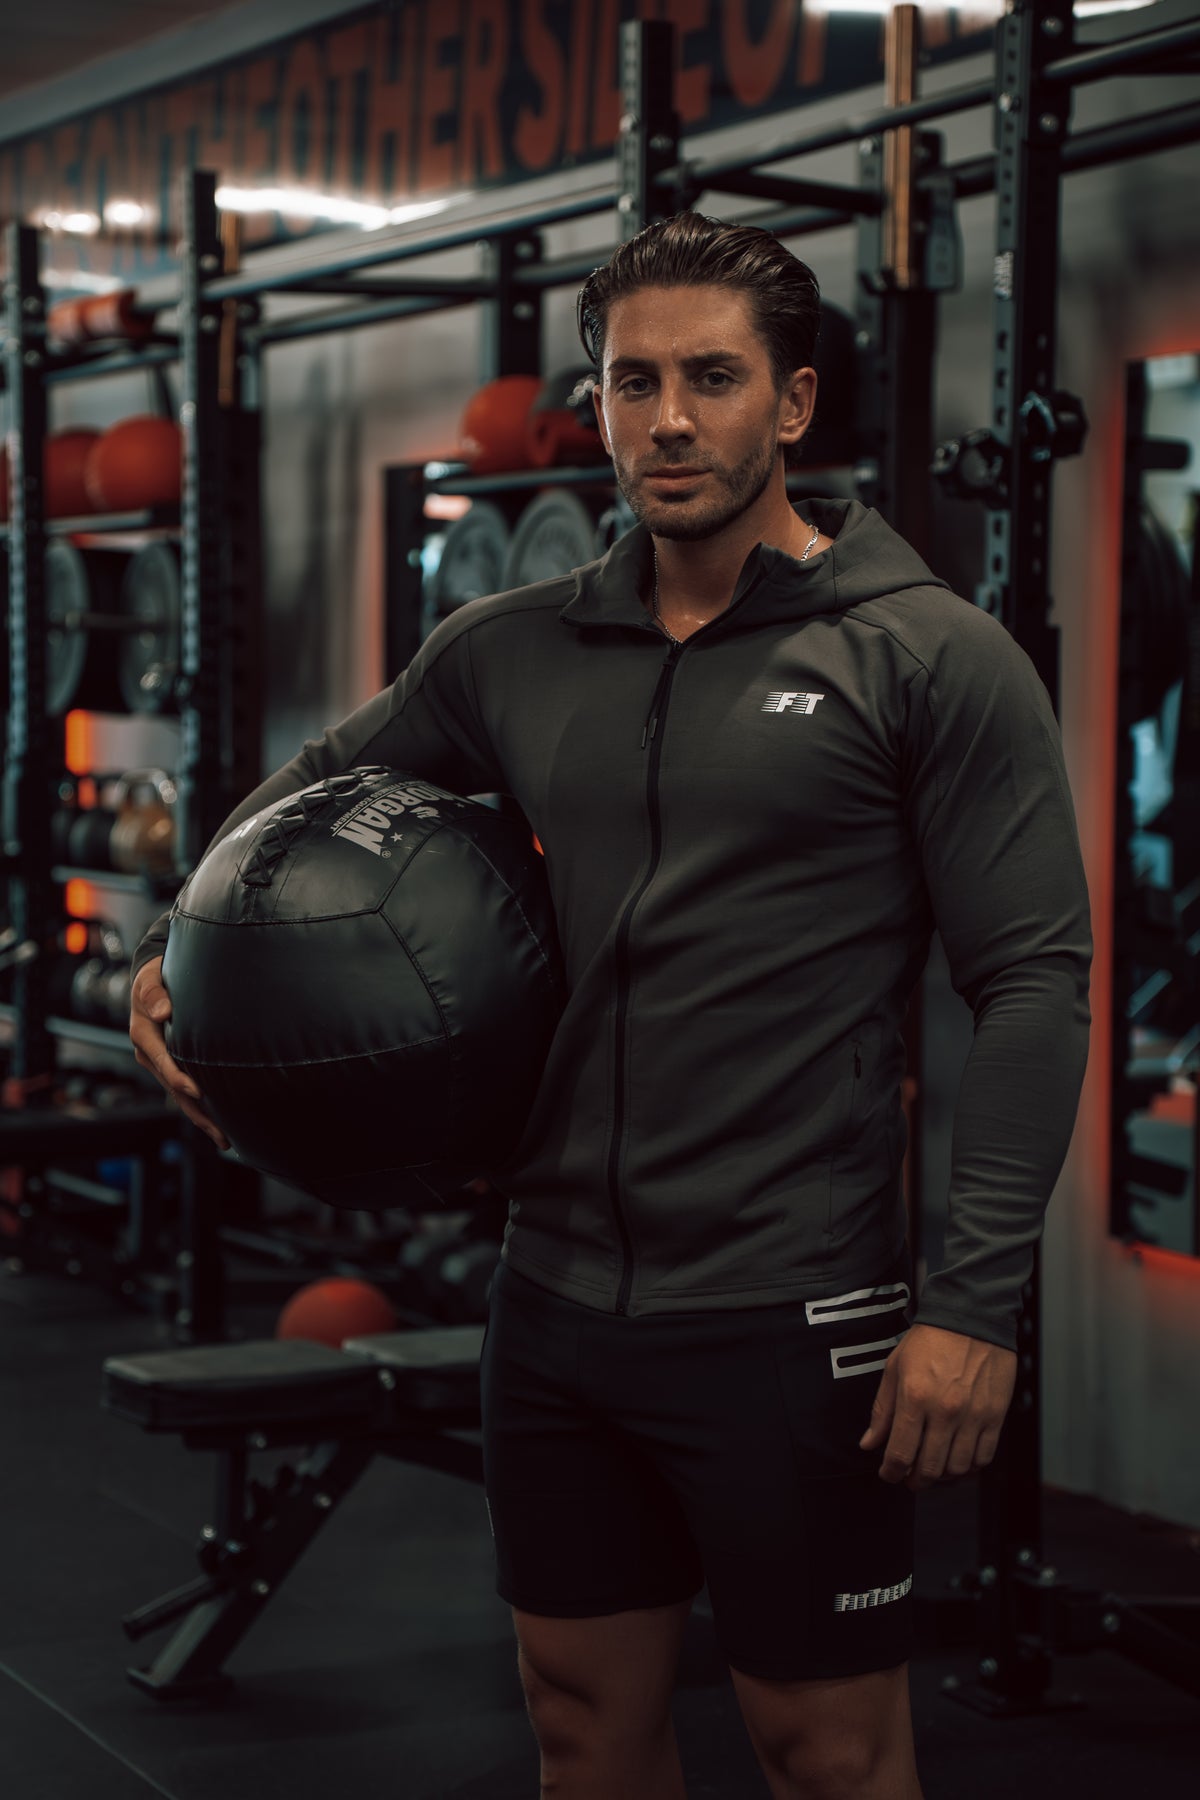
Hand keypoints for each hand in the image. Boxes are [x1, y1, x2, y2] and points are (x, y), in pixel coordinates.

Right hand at [129, 955, 229, 1150]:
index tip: (200, 1092)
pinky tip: (218, 1122)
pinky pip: (184, 1090)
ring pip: (181, 1096)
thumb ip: (153, 992)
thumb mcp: (149, 979)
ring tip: (224, 1140)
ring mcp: (160, 1064)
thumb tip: (162, 1010)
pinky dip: (201, 1107)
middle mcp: (150, 1055)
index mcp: (143, 1036)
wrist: (150, 981)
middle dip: (198, 1113)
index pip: (164, 1062)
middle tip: (222, 1134)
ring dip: (202, 1118)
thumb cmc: (153, 978)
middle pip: (175, 1089)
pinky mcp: (170, 1065)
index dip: (180, 1078)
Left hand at [859, 1323, 1016, 1490]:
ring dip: (942, 1477)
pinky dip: (969, 1467)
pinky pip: (983, 1457)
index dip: (891, 1473)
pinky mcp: (995, 1416)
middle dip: (914, 1480)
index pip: (900, 1453)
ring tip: (933, 1468)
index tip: (888, 1474)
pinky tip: (958, 1460)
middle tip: (909, 1478)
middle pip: (929, 1468)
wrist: (971, 1317)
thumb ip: (882, 1410)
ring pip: (957, 1468)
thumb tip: (870, 1443)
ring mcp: (973, 1416)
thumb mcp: (895, 1368)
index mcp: (915, 1397)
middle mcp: (945, 1411)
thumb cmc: (931, 1339)